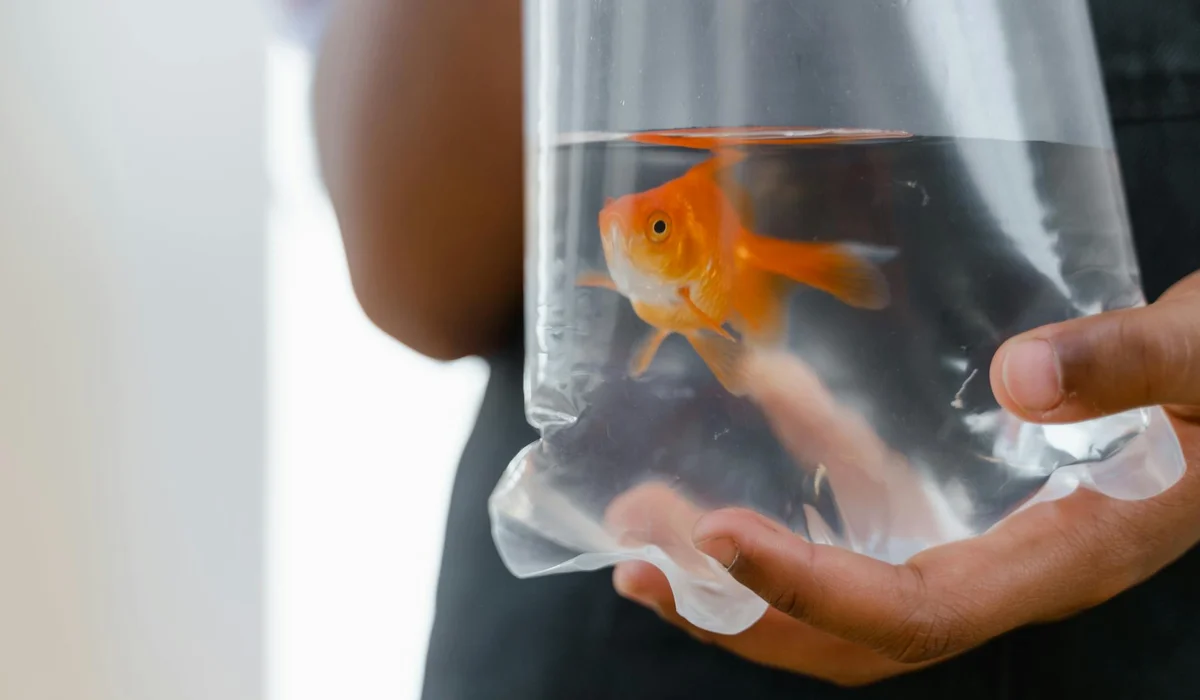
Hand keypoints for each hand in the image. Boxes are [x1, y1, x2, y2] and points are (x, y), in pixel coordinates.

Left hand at [613, 272, 1199, 686]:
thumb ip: (1131, 369)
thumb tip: (1023, 376)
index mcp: (1062, 560)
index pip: (914, 615)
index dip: (812, 591)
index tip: (721, 540)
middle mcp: (1009, 570)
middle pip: (853, 634)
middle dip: (741, 615)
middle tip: (640, 567)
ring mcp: (982, 539)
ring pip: (846, 587)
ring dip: (743, 568)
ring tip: (646, 527)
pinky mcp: (968, 496)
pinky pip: (872, 505)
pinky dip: (804, 477)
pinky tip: (755, 410)